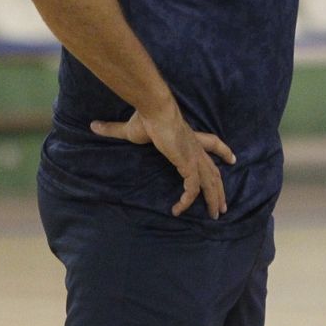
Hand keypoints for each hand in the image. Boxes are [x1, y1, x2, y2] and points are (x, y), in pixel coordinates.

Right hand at [91, 105, 235, 218]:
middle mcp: (196, 148)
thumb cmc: (146, 117)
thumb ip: (113, 129)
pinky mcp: (188, 164)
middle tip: (223, 205)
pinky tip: (178, 210)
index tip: (232, 159)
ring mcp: (194, 156)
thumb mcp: (130, 128)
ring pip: (210, 182)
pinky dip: (187, 201)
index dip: (223, 152)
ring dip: (213, 199)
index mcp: (189, 138)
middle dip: (220, 189)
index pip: (212, 143)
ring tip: (215, 215)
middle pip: (215, 170)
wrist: (154, 110)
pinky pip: (192, 188)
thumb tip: (93, 125)